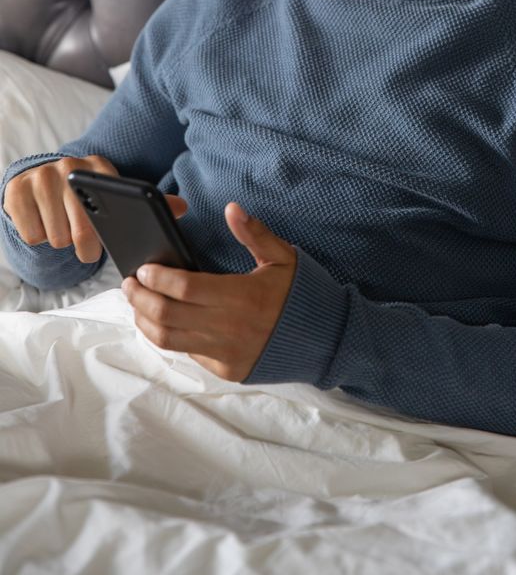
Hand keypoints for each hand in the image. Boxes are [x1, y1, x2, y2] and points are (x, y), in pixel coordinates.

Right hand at [4, 155, 118, 262]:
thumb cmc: (79, 197)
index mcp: (99, 166)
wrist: (41, 180)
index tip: (106, 243)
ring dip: (60, 238)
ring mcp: (42, 175)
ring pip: (57, 238)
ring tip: (61, 221)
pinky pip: (33, 237)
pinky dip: (38, 236)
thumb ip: (119, 211)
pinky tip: (42, 218)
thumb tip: (130, 243)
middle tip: (84, 242)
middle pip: (83, 232)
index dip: (106, 235)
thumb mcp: (102, 196)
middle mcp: (70, 166)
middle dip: (85, 246)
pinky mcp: (17, 189)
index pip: (110, 207)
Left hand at [122, 202, 297, 381]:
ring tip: (137, 304)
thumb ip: (254, 233)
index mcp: (241, 297)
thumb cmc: (300, 294)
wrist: (323, 339)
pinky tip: (164, 322)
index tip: (142, 269)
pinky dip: (170, 337)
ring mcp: (225, 354)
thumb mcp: (283, 257)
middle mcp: (229, 328)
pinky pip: (188, 354)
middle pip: (167, 316)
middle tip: (129, 285)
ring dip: (146, 322)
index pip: (185, 288)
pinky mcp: (225, 371)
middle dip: (140, 299)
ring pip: (169, 341)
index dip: (158, 278)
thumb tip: (232, 208)